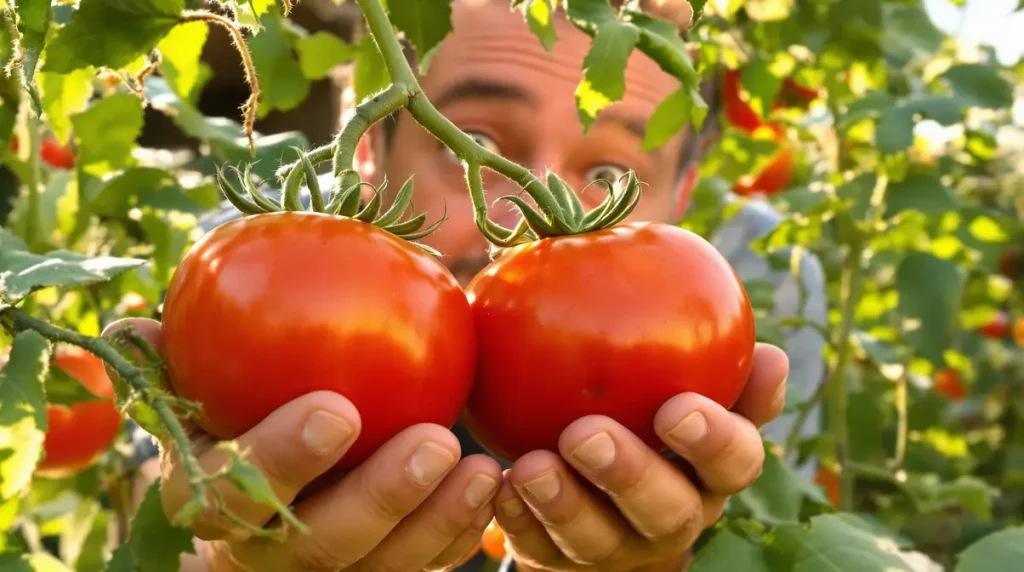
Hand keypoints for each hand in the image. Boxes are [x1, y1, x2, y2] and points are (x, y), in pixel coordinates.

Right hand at [103, 318, 501, 571]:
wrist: (294, 464)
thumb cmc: (247, 404)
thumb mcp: (208, 384)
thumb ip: (185, 358)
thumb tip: (134, 330)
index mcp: (209, 502)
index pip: (230, 495)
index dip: (279, 461)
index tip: (339, 407)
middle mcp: (262, 554)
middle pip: (314, 547)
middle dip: (378, 499)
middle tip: (436, 439)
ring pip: (379, 570)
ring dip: (434, 523)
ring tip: (480, 470)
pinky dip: (456, 538)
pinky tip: (491, 493)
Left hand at [492, 342, 788, 570]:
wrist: (598, 494)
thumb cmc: (647, 416)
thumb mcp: (686, 392)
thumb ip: (720, 370)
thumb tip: (775, 352)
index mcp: (712, 475)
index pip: (735, 462)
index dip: (715, 441)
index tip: (678, 406)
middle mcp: (674, 519)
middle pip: (666, 510)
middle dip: (627, 474)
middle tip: (585, 433)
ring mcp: (619, 550)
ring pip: (598, 538)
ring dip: (563, 502)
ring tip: (530, 466)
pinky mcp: (565, 564)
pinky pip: (542, 550)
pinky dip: (519, 520)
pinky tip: (499, 490)